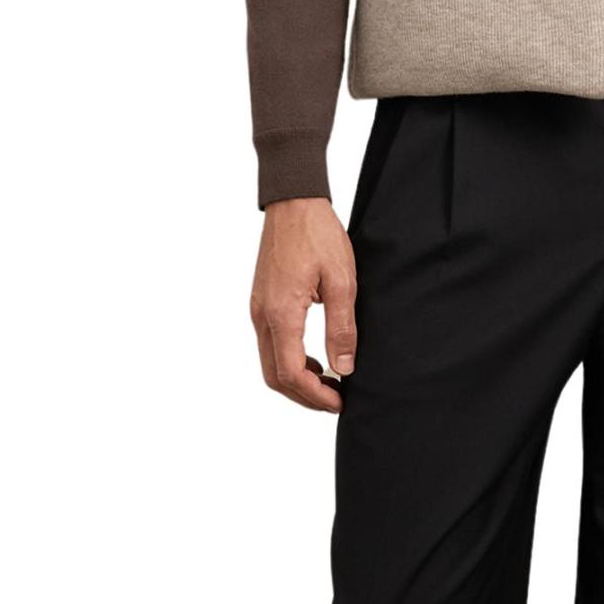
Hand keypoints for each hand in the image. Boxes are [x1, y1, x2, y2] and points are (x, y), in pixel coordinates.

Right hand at [249, 198, 356, 412]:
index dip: (315, 396)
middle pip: (275, 376)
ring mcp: (258, 310)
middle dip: (305, 396)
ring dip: (297, 381)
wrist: (293, 202)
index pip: (291, 373)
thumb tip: (345, 367)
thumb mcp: (341, 281)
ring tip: (330, 383)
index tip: (341, 402)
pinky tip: (316, 360)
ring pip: (270, 363)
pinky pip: (270, 345)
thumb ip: (342, 327)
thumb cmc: (317, 235)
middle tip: (336, 401)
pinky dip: (290, 362)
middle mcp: (262, 316)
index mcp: (281, 313)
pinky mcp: (261, 304)